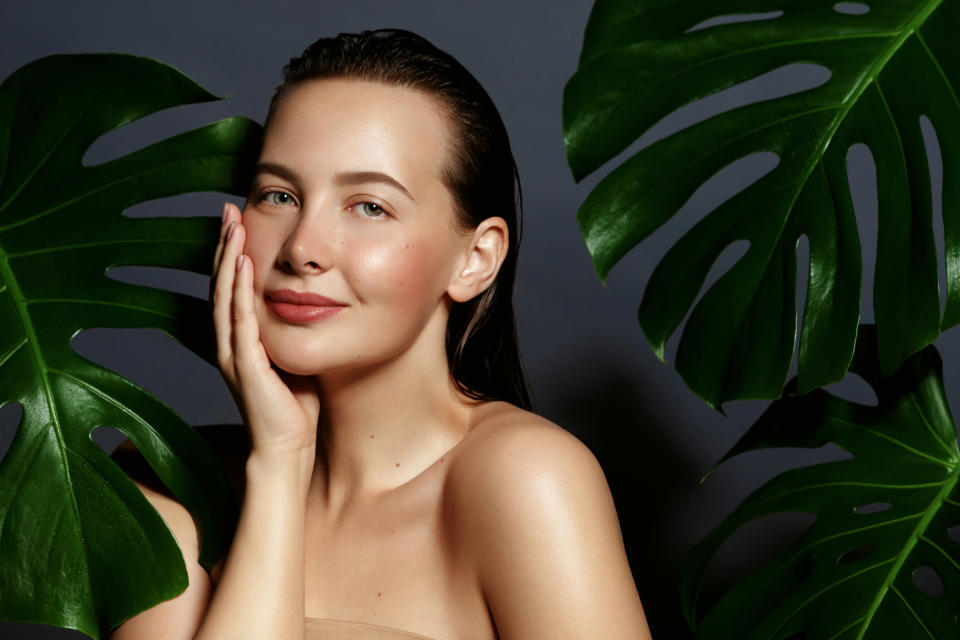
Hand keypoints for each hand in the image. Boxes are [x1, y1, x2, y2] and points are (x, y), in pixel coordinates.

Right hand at [210, 202, 320, 457]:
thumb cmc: (295, 407)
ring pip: (225, 297)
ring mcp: (234, 355)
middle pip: (220, 284)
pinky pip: (241, 322)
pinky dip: (241, 293)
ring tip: (233, 227)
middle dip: (224, 246)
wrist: (286, 449)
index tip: (237, 221)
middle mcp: (228, 344)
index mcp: (238, 341)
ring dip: (229, 260)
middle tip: (227, 210)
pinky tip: (245, 267)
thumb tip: (310, 300)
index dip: (231, 254)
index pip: (230, 288)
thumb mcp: (293, 355)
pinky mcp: (247, 367)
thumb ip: (290, 329)